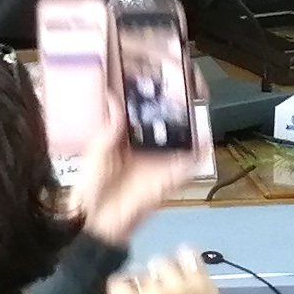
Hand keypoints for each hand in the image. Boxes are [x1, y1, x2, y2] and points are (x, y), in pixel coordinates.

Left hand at [64, 63, 213, 246]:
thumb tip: (112, 97)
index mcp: (124, 134)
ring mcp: (161, 159)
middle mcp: (146, 142)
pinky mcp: (172, 177)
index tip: (157, 65)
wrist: (97, 227)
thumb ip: (108, 129)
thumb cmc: (90, 191)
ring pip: (184, 133)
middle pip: (168, 114)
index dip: (150, 86)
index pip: (141, 105)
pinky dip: (200, 150)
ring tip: (197, 94)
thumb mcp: (95, 155)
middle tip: (184, 76)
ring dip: (194, 115)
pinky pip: (191, 162)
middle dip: (179, 94)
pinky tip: (203, 135)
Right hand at [101, 250, 251, 293]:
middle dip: (141, 286)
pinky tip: (183, 273)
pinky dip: (183, 259)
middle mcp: (156, 293)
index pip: (116, 283)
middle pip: (138, 273)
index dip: (120, 293)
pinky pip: (187, 253)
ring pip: (160, 262)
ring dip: (161, 273)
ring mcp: (181, 283)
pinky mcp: (202, 279)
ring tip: (169, 287)